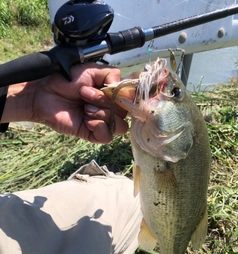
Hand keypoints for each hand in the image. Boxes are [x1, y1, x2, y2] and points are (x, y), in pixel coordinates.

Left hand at [3, 63, 127, 142]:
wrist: (44, 92)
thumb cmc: (65, 78)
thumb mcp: (91, 70)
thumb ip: (111, 75)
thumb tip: (122, 88)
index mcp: (111, 94)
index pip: (131, 101)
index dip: (126, 98)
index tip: (111, 90)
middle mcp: (109, 109)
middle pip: (125, 114)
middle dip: (106, 103)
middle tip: (85, 95)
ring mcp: (101, 122)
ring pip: (119, 126)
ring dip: (104, 115)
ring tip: (86, 108)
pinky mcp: (91, 134)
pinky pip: (107, 137)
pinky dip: (99, 127)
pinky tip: (87, 120)